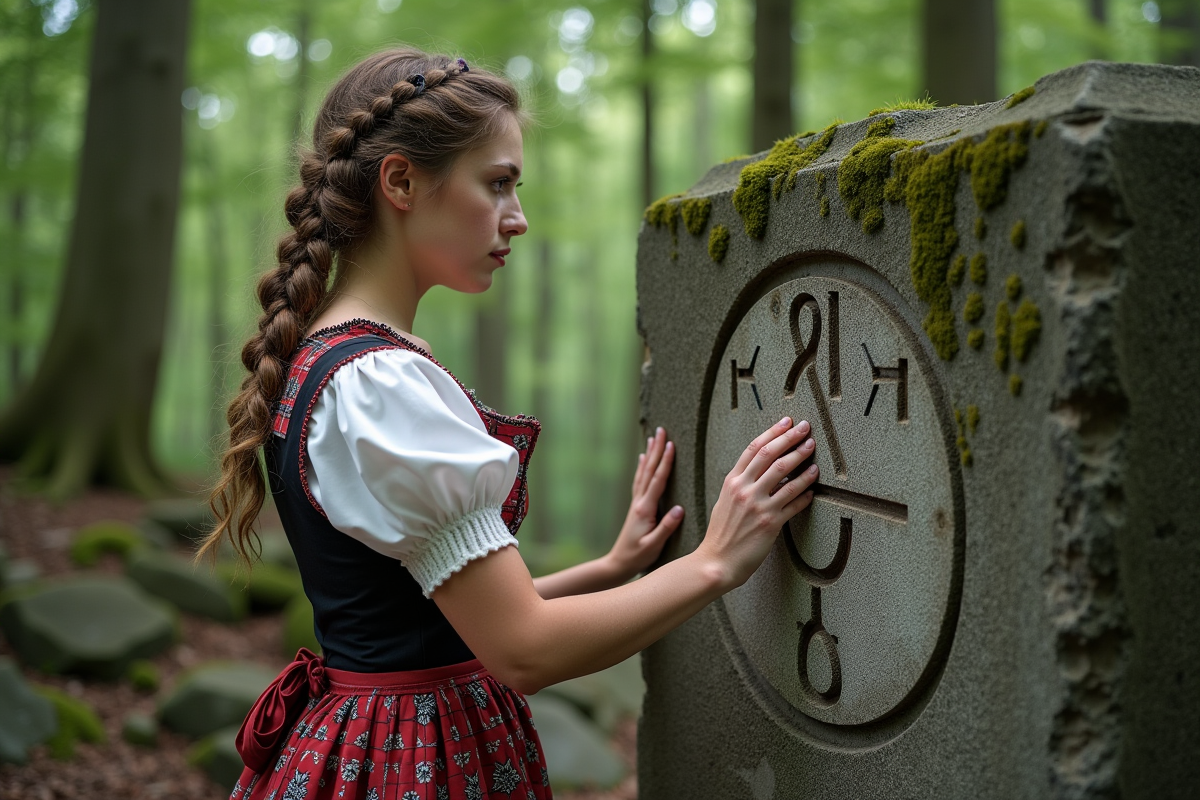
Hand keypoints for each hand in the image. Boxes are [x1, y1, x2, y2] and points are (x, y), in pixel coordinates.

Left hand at [606, 427, 684, 580]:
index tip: (671, 445)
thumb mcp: (654, 546)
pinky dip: (642, 467)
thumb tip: (680, 509)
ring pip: (644, 473)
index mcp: (646, 509)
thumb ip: (666, 528)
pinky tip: (643, 458)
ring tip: (653, 437)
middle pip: (650, 471)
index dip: (665, 462)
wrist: (619, 563)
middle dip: (657, 450)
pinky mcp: (637, 506)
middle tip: (661, 430)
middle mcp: (640, 502)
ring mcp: (637, 503)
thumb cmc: (638, 556)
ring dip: (650, 453)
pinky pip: (640, 481)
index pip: (658, 481)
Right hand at [699, 417, 817, 588]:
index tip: (786, 422)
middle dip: (791, 438)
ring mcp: (758, 506)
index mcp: (732, 482)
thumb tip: (762, 470)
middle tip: (805, 428)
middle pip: (771, 455)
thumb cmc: (721, 534)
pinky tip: (814, 487)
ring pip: (785, 475)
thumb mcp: (725, 502)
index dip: (772, 433)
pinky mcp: (770, 523)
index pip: (754, 449)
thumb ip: (741, 484)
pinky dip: (805, 492)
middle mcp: (744, 490)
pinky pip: (793, 503)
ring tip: (812, 449)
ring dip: (802, 459)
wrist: (717, 562)